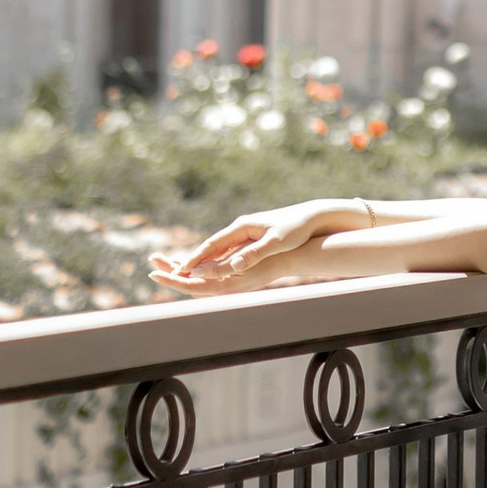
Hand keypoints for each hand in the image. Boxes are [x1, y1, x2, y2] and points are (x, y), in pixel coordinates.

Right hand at [150, 196, 366, 293]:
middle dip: (194, 259)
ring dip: (204, 259)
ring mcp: (247, 231)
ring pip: (219, 247)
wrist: (312, 215)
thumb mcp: (276, 242)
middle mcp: (241, 227)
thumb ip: (254, 253)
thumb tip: (234, 264)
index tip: (180, 270)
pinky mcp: (254, 235)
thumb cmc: (296, 229)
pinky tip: (215, 265)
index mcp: (242, 227)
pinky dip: (218, 257)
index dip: (196, 258)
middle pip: (211, 245)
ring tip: (188, 271)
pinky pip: (230, 248)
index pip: (212, 244)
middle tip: (175, 271)